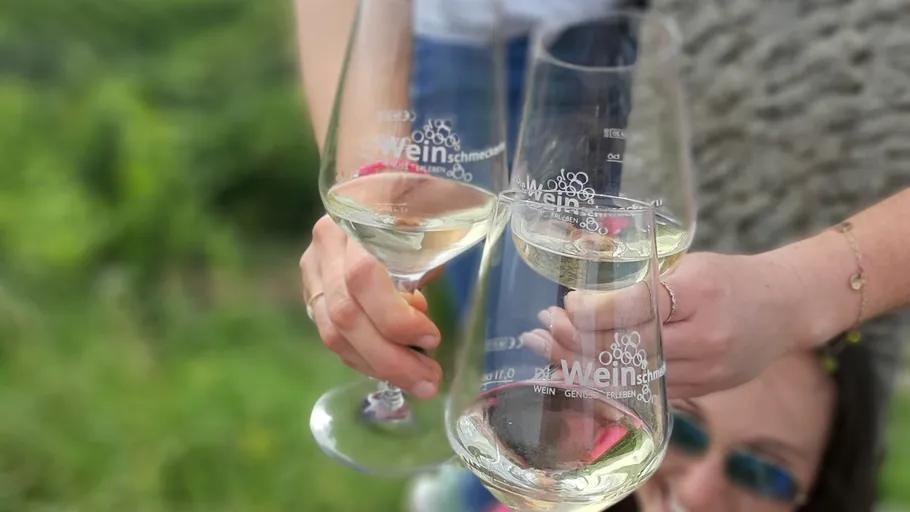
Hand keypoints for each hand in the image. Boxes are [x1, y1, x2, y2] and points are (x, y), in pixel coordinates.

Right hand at [299, 215, 442, 398]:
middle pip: (345, 317)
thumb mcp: (426, 221)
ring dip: (378, 367)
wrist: (372, 186)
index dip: (396, 318)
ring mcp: (312, 272)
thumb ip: (423, 263)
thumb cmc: (412, 203)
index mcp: (351, 221)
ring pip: (334, 335)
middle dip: (390, 359)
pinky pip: (334, 338)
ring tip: (419, 382)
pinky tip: (393, 368)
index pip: (363, 278)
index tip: (432, 338)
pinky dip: (365, 358)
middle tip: (429, 381)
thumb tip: (422, 317)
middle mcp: (323, 248)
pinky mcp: (312, 293)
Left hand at [522, 252, 806, 397]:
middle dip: (575, 340)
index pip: (635, 306)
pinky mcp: (704, 390)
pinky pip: (648, 391)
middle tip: (540, 330)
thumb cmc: (728, 279)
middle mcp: (704, 336)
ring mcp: (706, 369)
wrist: (785, 307)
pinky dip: (610, 382)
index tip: (563, 305)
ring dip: (583, 365)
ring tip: (547, 351)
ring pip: (633, 375)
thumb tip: (580, 300)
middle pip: (627, 347)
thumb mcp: (689, 265)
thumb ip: (642, 283)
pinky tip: (579, 372)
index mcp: (699, 292)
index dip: (593, 310)